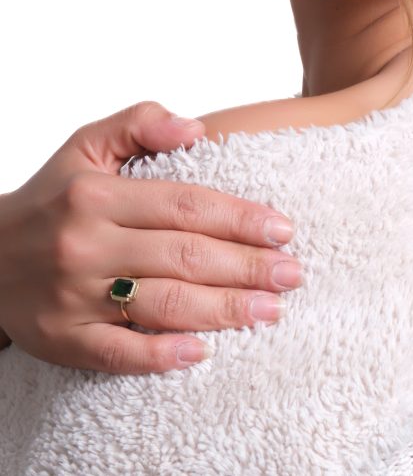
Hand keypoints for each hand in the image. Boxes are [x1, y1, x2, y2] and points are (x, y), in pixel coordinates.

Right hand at [0, 101, 302, 374]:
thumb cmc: (51, 197)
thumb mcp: (86, 145)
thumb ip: (141, 124)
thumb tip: (197, 128)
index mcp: (96, 195)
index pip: (185, 205)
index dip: (239, 218)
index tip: (282, 228)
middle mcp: (85, 244)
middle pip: (183, 256)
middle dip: (246, 266)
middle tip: (293, 273)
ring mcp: (72, 296)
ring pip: (161, 304)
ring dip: (223, 310)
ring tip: (271, 310)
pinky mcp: (61, 339)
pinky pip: (118, 353)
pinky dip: (161, 355)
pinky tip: (203, 353)